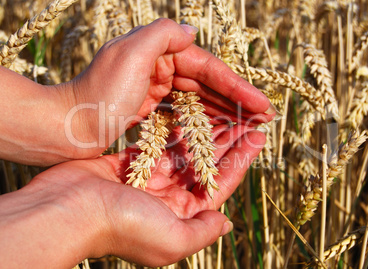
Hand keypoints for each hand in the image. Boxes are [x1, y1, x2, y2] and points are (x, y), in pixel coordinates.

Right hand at [0, 125, 264, 267]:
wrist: (66, 212)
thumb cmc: (121, 226)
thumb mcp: (172, 239)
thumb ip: (202, 231)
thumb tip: (226, 224)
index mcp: (182, 216)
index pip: (220, 183)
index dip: (242, 159)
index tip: (258, 136)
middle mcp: (168, 198)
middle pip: (206, 163)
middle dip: (227, 141)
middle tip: (246, 117)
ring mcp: (149, 178)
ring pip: (185, 150)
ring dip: (205, 131)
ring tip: (224, 111)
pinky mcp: (130, 162)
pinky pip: (160, 141)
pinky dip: (175, 127)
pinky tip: (190, 111)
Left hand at [59, 18, 273, 161]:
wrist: (67, 126)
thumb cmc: (97, 94)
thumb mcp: (130, 54)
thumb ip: (163, 35)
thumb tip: (191, 31)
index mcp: (158, 52)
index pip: (207, 69)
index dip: (237, 87)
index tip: (262, 104)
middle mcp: (158, 67)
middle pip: (206, 85)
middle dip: (236, 101)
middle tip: (265, 117)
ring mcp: (154, 89)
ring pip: (197, 100)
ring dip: (223, 111)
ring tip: (249, 125)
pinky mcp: (147, 109)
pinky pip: (182, 113)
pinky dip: (200, 121)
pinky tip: (218, 130)